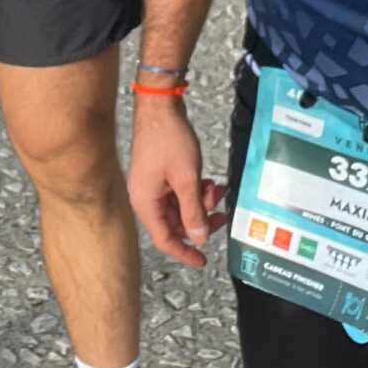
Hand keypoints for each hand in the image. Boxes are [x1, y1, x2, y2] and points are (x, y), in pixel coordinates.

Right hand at [127, 98, 225, 267]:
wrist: (160, 106)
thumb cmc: (170, 141)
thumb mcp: (187, 178)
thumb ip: (193, 211)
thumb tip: (199, 238)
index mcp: (146, 203)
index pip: (165, 239)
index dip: (185, 252)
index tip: (203, 261)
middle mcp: (146, 197)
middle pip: (174, 223)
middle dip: (200, 220)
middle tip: (222, 214)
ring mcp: (152, 184)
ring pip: (179, 206)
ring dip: (200, 202)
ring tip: (218, 189)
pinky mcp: (159, 173)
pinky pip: (178, 191)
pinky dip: (194, 190)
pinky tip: (209, 181)